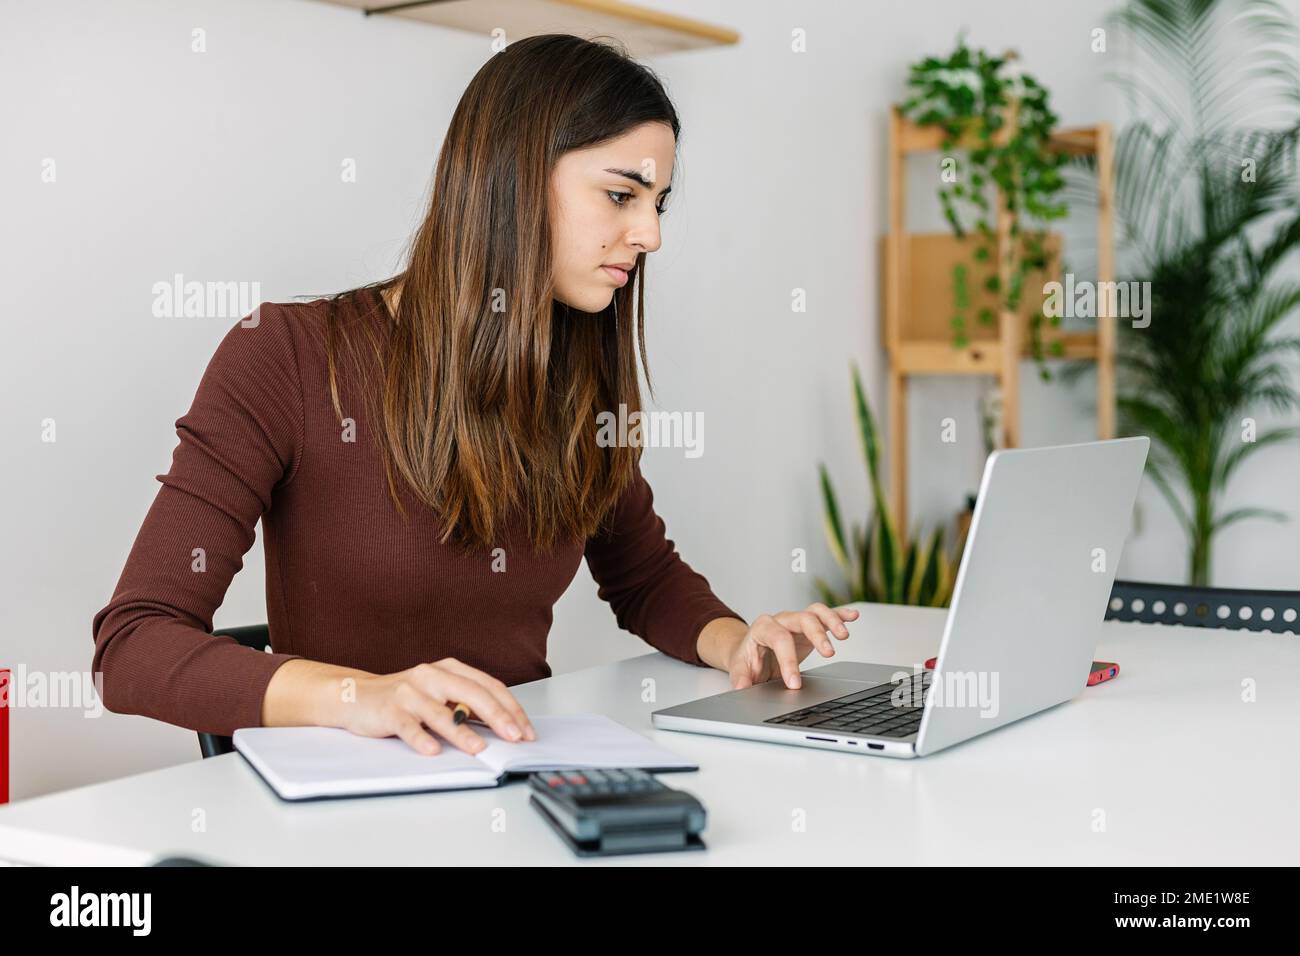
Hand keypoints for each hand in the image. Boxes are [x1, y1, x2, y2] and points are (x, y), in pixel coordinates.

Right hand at [341, 657, 536, 754]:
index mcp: (450, 669)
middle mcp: (432, 675)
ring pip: (440, 712)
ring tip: (479, 748)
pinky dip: (421, 738)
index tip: (526, 730)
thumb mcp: (440, 695)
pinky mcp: (389, 709)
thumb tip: (504, 726)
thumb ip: (467, 705)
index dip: (511, 708)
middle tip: (514, 737)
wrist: (357, 695)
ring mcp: (410, 691)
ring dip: (462, 731)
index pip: (489, 686)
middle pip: (471, 693)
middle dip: (497, 717)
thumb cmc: (405, 698)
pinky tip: (433, 750)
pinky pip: (408, 726)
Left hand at [724, 604, 859, 689]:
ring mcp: (796, 621)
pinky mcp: (809, 626)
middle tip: (829, 654)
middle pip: (802, 619)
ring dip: (832, 620)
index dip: (788, 660)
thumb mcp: (740, 670)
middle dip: (817, 635)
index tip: (795, 684)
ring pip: (816, 612)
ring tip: (844, 635)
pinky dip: (840, 615)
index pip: (779, 639)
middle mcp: (781, 620)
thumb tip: (741, 688)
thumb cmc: (748, 659)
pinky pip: (825, 616)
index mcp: (763, 628)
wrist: (750, 651)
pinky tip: (852, 618)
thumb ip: (741, 678)